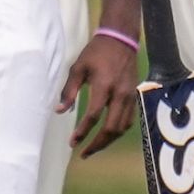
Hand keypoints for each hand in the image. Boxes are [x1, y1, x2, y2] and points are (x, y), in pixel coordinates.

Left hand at [57, 31, 138, 157]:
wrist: (120, 40)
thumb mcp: (78, 68)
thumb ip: (69, 90)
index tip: (72, 142)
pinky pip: (129, 120)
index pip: (94, 115)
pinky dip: (118, 131)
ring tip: (94, 148)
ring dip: (108, 141)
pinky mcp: (134, 97)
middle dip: (97, 144)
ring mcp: (130, 96)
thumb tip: (60, 111)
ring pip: (122, 127)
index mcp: (104, 85)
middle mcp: (119, 94)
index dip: (82, 132)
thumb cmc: (96, 53)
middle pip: (111, 127)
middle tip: (83, 153)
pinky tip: (108, 136)